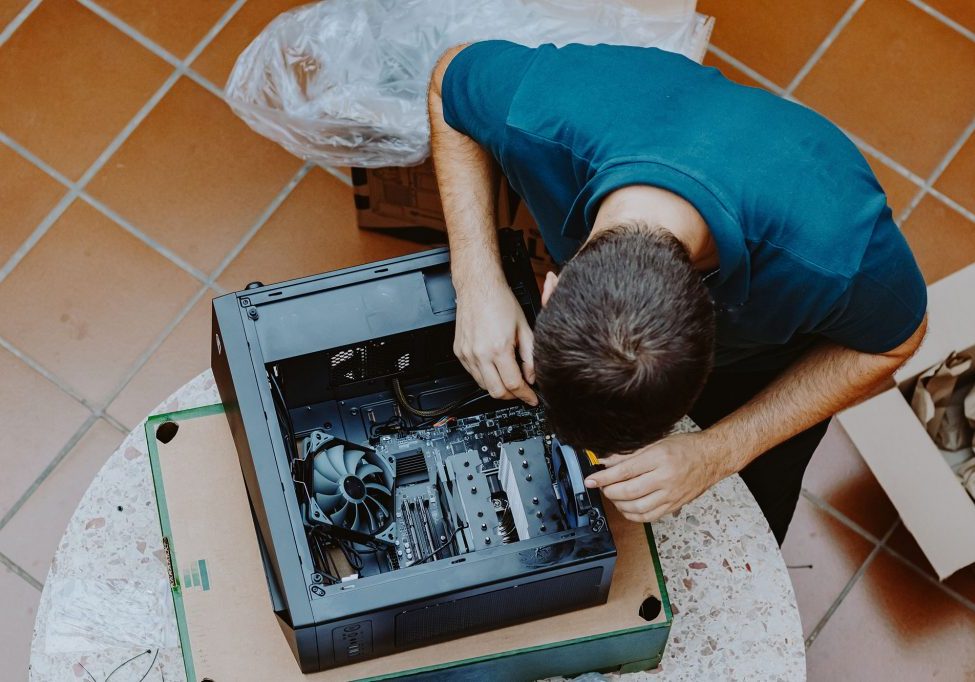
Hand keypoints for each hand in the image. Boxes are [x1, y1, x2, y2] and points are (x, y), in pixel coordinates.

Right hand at [454, 279, 536, 404]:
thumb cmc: (500, 301)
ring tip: (509, 378)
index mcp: (498, 348)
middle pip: (497, 392)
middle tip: (522, 392)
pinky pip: (472, 374)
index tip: (531, 398)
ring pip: (483, 386)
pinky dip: (485, 377)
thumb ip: (530, 356)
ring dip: (498, 387)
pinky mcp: (458, 352)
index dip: (526, 395)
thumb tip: (532, 376)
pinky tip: (494, 368)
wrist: (478, 286)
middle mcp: (480, 354)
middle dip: (512, 396)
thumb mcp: (524, 328)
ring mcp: (466, 354)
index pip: (514, 384)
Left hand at [583, 432, 723, 522]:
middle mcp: (666, 478)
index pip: (625, 470)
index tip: (590, 480)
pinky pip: (649, 517)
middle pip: (629, 491)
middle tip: (602, 486)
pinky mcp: (674, 505)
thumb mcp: (656, 442)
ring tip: (613, 495)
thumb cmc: (685, 447)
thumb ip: (629, 453)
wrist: (711, 458)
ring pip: (637, 508)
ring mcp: (671, 494)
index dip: (603, 477)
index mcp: (660, 458)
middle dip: (609, 491)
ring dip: (619, 504)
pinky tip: (626, 507)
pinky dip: (633, 515)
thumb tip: (605, 461)